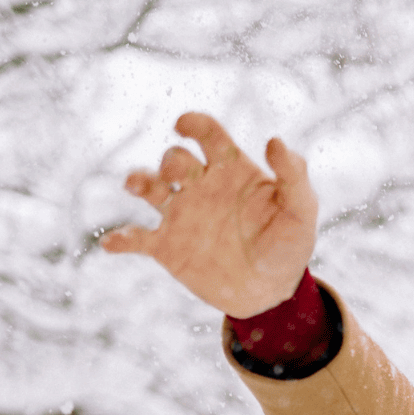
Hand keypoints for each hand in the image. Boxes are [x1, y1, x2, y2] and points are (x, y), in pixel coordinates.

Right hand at [101, 112, 317, 317]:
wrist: (271, 291)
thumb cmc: (288, 245)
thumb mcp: (301, 211)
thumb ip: (293, 175)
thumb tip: (274, 140)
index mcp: (229, 170)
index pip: (207, 134)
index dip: (193, 123)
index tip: (184, 126)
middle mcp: (200, 186)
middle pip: (175, 159)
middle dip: (171, 162)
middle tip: (177, 177)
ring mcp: (181, 215)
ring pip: (148, 187)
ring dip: (138, 180)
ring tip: (136, 184)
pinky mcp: (168, 247)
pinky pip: (136, 238)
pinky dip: (121, 239)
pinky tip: (112, 243)